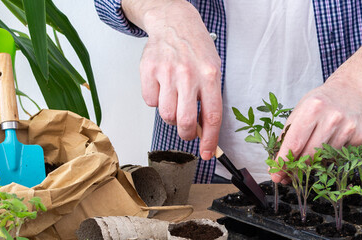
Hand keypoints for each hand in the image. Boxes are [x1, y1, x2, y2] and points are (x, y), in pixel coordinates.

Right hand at [122, 0, 222, 159]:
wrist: (174, 22)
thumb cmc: (196, 49)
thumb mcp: (213, 70)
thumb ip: (210, 99)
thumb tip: (205, 132)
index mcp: (210, 75)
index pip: (212, 117)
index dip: (210, 140)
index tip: (208, 153)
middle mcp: (188, 74)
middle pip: (185, 122)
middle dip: (186, 134)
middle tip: (188, 131)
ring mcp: (166, 72)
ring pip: (166, 115)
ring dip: (171, 116)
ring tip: (175, 101)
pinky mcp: (148, 70)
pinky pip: (149, 102)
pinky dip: (155, 101)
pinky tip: (162, 88)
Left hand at [269, 30, 361, 183]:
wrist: (352, 90)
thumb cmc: (321, 102)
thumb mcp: (300, 111)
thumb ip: (287, 136)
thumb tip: (277, 165)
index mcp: (312, 108)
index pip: (294, 143)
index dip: (283, 162)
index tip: (276, 176)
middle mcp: (332, 118)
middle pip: (309, 155)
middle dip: (296, 168)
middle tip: (289, 174)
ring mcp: (348, 128)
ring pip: (324, 159)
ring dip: (314, 161)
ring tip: (313, 149)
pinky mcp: (359, 137)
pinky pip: (339, 157)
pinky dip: (330, 155)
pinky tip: (331, 141)